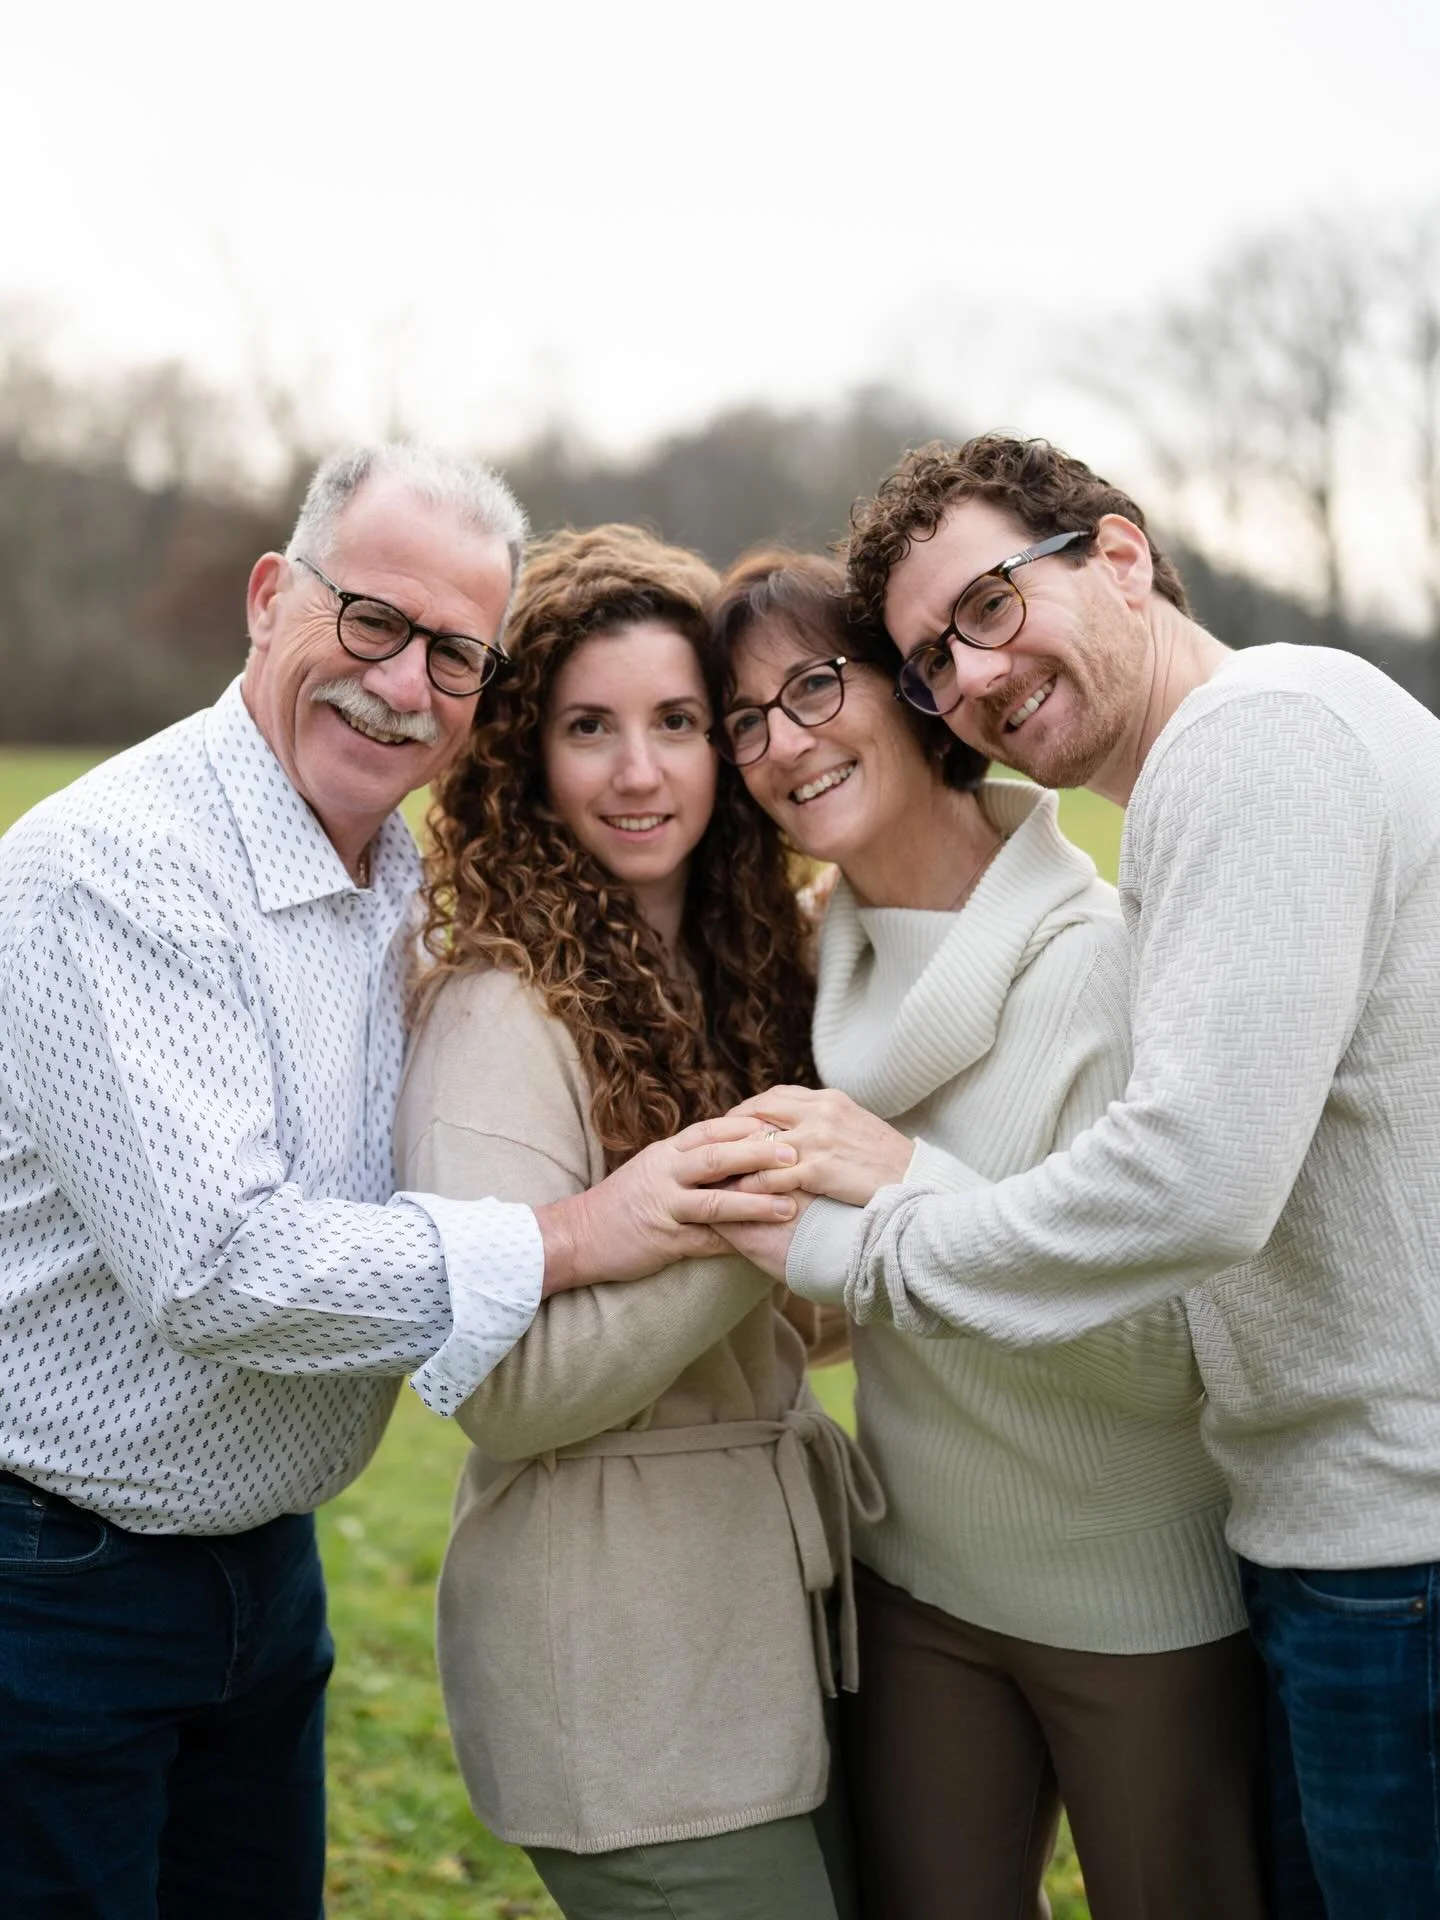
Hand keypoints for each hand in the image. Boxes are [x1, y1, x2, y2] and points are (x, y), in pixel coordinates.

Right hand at [535, 1116, 799, 1294]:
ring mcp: (664, 1208)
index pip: (709, 1130)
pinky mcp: (663, 1241)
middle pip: (716, 1157)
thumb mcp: (651, 1170)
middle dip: (758, 1154)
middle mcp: (664, 1174)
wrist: (576, 1236)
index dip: (745, 1126)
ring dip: (755, 1203)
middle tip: (795, 1153)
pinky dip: (735, 1243)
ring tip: (789, 1205)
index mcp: (664, 1153)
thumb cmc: (621, 1202)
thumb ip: (687, 1160)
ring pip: (714, 1202)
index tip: (780, 1123)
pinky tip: (762, 1246)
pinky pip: (705, 1242)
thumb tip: (734, 1150)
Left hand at [726, 1086, 912, 1207]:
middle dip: (734, 1129)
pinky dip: (753, 1185)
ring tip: (720, 1174)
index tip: (735, 1125)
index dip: (749, 1110)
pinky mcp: (819, 1169)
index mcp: (829, 1099)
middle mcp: (821, 1112)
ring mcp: (818, 1139)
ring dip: (737, 1159)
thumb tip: (796, 1126)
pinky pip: (772, 1175)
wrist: (913, 1183)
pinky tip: (742, 1196)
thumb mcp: (855, 1126)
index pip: (776, 1095)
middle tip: (718, 1148)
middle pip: (760, 1111)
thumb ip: (824, 1120)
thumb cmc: (886, 1161)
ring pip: (760, 1143)